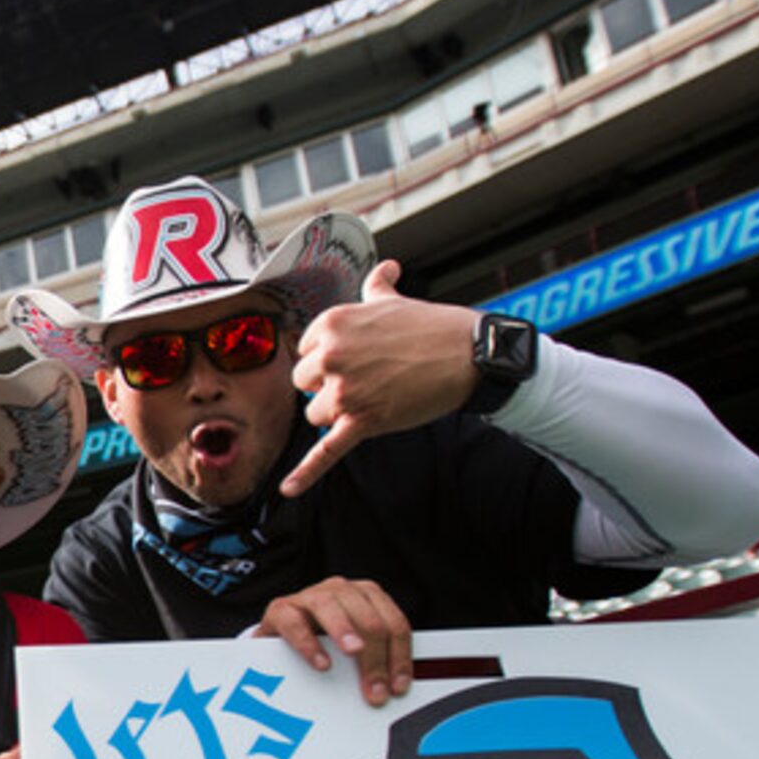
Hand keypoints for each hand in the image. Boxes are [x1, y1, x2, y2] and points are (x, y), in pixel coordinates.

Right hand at [252, 577, 412, 705]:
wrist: (281, 635)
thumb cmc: (321, 641)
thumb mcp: (352, 648)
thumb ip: (372, 660)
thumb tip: (387, 689)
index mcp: (368, 598)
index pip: (394, 624)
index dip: (400, 657)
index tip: (397, 686)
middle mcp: (342, 591)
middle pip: (369, 621)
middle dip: (376, 659)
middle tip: (376, 690)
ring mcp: (311, 597)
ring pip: (333, 608)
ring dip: (345, 633)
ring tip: (354, 654)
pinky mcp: (281, 609)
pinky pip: (295, 623)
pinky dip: (308, 644)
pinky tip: (320, 662)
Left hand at [281, 261, 480, 495]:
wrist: (469, 354)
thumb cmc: (432, 327)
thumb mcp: (394, 300)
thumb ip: (376, 287)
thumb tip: (383, 269)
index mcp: (331, 324)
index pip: (305, 351)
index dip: (329, 358)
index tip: (354, 358)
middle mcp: (330, 356)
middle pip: (305, 384)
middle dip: (328, 385)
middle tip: (365, 378)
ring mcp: (345, 391)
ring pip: (315, 414)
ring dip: (336, 412)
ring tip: (370, 398)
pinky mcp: (363, 422)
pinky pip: (326, 451)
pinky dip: (306, 473)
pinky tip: (289, 488)